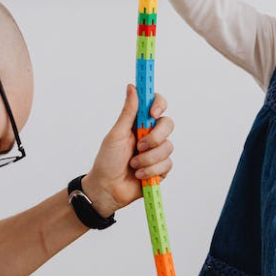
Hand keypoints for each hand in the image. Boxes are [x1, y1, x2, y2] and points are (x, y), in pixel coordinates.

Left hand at [81, 84, 173, 217]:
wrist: (107, 189)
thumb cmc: (107, 161)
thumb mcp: (116, 134)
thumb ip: (128, 111)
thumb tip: (132, 86)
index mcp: (139, 122)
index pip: (156, 104)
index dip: (159, 104)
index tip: (152, 113)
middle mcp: (150, 134)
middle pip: (168, 124)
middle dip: (155, 137)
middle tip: (139, 146)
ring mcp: (157, 151)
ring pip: (168, 147)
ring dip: (148, 158)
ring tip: (134, 165)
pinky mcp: (161, 168)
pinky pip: (167, 164)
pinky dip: (151, 170)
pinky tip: (139, 174)